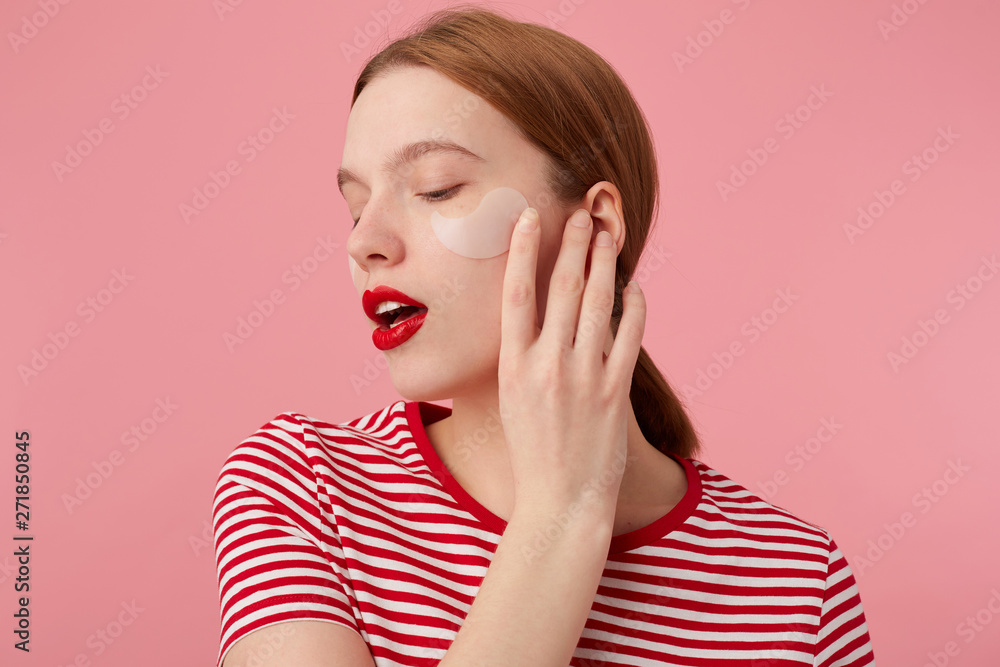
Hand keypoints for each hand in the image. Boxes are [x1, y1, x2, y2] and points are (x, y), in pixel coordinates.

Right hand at [497, 206, 645, 519]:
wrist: (560, 500)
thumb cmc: (532, 452)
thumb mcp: (510, 400)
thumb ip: (521, 356)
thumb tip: (530, 315)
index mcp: (512, 366)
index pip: (516, 294)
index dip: (523, 249)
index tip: (528, 216)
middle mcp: (546, 366)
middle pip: (561, 289)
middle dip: (573, 244)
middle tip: (582, 211)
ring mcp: (583, 377)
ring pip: (596, 304)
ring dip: (604, 263)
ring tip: (607, 233)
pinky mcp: (615, 392)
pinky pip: (629, 336)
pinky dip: (634, 306)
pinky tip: (634, 287)